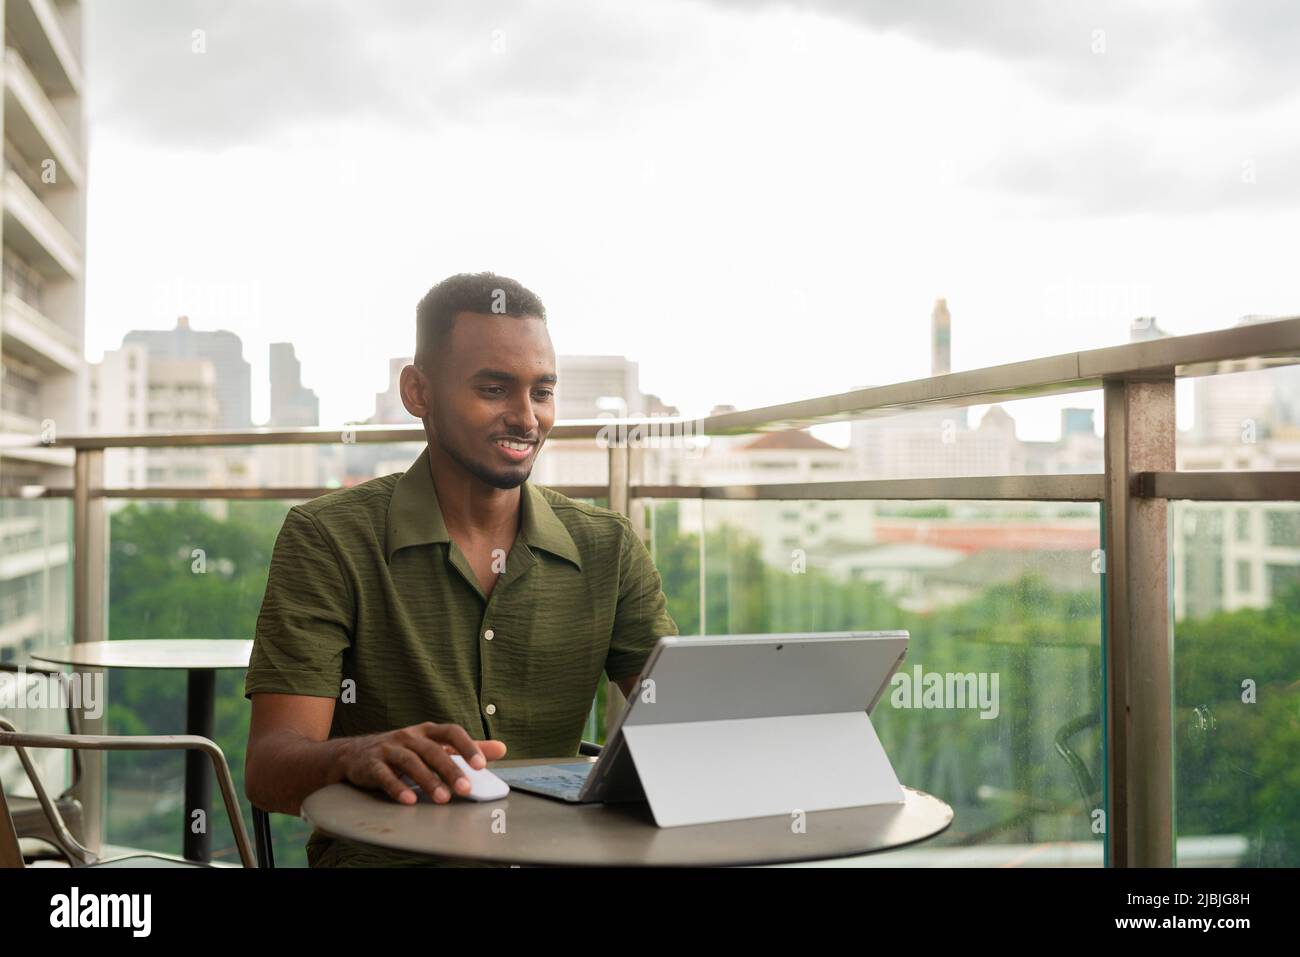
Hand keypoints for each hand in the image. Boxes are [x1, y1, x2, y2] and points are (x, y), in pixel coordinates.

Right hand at [339, 722, 506, 804]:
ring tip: (442, 799)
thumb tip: (501, 748)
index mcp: (427, 731)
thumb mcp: (433, 745)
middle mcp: (409, 736)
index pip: (451, 732)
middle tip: (466, 789)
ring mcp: (389, 749)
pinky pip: (385, 776)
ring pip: (411, 763)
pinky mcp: (371, 764)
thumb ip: (465, 748)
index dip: (467, 746)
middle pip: (433, 751)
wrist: (354, 754)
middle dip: (451, 770)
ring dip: (428, 781)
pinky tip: (410, 800)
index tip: (481, 765)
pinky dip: (397, 788)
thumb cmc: (403, 750)